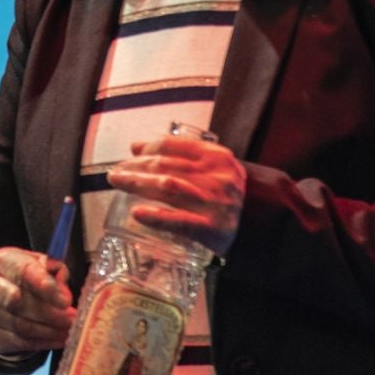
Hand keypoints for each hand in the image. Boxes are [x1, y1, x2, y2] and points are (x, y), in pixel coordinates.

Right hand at [0, 246, 74, 358]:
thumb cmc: (23, 277)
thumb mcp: (39, 264)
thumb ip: (54, 273)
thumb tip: (64, 295)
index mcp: (2, 261)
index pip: (24, 272)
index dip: (46, 288)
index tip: (66, 302)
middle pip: (20, 303)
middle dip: (50, 314)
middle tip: (72, 320)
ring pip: (20, 326)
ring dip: (49, 331)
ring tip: (68, 331)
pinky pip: (19, 341)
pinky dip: (43, 342)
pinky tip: (58, 339)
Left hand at [106, 132, 245, 256]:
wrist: (259, 226)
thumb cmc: (224, 194)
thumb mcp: (209, 168)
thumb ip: (177, 155)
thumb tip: (136, 147)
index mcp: (217, 157)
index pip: (172, 145)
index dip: (147, 148)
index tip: (130, 155)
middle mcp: (217, 176)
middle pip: (166, 165)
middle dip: (135, 167)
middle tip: (115, 173)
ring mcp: (215, 203)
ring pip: (168, 186)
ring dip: (137, 183)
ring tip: (117, 182)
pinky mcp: (212, 229)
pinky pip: (180, 221)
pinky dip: (157, 217)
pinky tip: (137, 213)